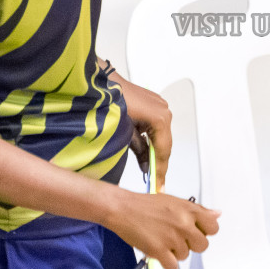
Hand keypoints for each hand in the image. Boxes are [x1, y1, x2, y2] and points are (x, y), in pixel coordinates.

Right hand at [108, 190, 220, 268]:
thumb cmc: (147, 205)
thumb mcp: (175, 201)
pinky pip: (173, 266)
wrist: (123, 208)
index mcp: (189, 210)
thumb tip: (218, 214)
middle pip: (202, 245)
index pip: (213, 227)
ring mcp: (172, 237)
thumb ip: (198, 210)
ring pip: (185, 256)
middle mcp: (184, 223)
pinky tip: (158, 251)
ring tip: (161, 239)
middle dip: (191, 244)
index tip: (194, 231)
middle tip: (176, 238)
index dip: (204, 231)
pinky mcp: (159, 250)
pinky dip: (166, 262)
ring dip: (174, 252)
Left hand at [112, 71, 172, 189]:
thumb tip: (145, 166)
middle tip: (155, 180)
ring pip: (162, 136)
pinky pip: (158, 127)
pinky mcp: (155, 104)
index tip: (159, 185)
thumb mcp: (124, 132)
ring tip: (149, 168)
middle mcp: (164, 110)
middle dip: (159, 162)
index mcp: (160, 117)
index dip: (160, 170)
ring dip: (155, 151)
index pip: (163, 150)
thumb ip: (139, 150)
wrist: (103, 83)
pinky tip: (146, 150)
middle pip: (166, 144)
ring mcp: (161, 106)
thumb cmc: (111, 101)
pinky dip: (153, 139)